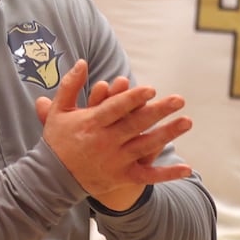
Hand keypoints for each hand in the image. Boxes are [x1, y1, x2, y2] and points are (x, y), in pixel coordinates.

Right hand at [36, 60, 192, 209]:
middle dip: (158, 111)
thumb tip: (82, 61)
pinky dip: (167, 174)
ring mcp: (115, 161)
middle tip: (179, 99)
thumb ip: (70, 86)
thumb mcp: (58, 111)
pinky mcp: (121, 177)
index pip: (114, 109)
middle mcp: (104, 141)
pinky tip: (186, 169)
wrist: (53, 177)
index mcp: (90, 123)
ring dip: (167, 134)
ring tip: (186, 121)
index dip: (132, 99)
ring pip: (145, 145)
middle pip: (135, 124)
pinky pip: (147, 176)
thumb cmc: (58, 140)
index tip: (151, 89)